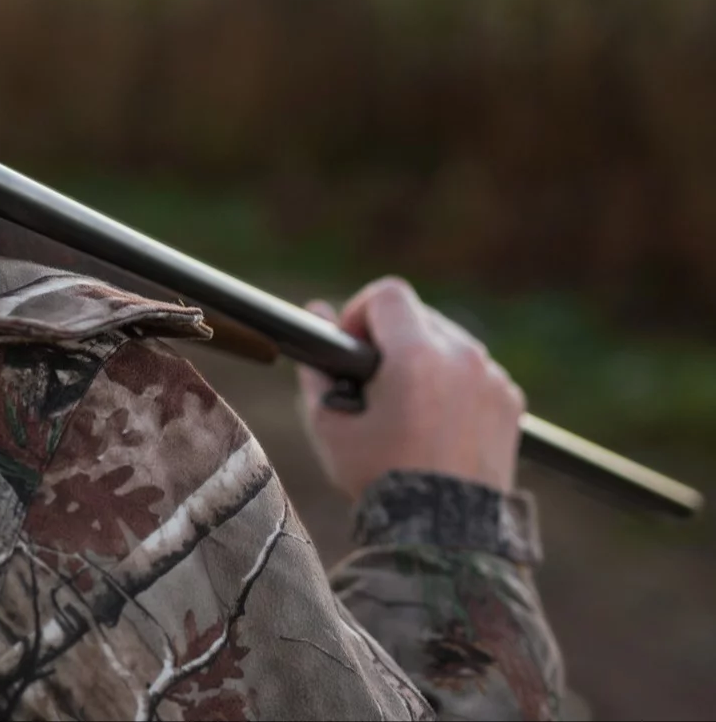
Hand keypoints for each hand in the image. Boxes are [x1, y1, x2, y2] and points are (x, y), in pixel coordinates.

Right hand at [297, 277, 524, 499]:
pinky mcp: (510, 401)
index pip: (388, 294)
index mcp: (417, 356)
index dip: (360, 312)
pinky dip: (452, 384)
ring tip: (406, 407)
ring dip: (422, 359)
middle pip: (418, 316)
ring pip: (448, 342)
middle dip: (391, 339)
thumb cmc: (379, 477)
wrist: (445, 533)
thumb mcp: (330, 422)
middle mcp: (462, 357)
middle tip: (373, 383)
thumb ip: (319, 365)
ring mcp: (492, 379)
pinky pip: (474, 371)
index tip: (353, 348)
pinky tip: (435, 422)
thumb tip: (318, 314)